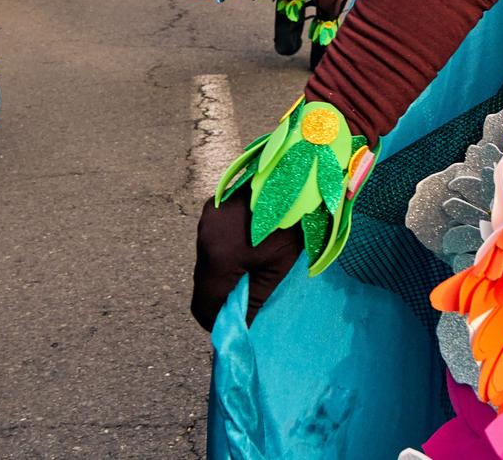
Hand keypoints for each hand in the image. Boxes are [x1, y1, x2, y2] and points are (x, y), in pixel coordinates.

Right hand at [192, 189, 303, 330]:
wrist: (298, 178)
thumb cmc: (293, 226)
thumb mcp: (276, 269)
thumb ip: (253, 300)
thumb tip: (240, 325)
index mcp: (218, 256)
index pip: (204, 303)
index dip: (216, 319)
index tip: (233, 322)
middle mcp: (204, 236)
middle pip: (203, 281)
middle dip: (220, 295)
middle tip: (245, 297)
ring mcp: (206, 218)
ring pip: (205, 261)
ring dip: (222, 272)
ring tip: (250, 267)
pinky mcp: (212, 207)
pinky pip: (210, 241)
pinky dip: (223, 252)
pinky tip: (245, 246)